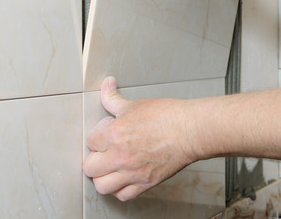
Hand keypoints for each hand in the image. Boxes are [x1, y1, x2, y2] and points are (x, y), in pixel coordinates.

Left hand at [82, 77, 197, 200]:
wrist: (190, 131)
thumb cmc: (167, 117)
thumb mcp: (134, 104)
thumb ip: (113, 98)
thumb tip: (107, 85)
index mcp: (115, 135)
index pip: (90, 141)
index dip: (96, 137)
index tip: (104, 135)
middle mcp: (121, 156)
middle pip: (89, 168)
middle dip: (94, 159)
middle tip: (102, 153)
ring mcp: (133, 172)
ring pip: (102, 186)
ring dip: (103, 177)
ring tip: (109, 168)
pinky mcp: (146, 183)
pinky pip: (123, 195)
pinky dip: (120, 189)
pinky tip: (123, 178)